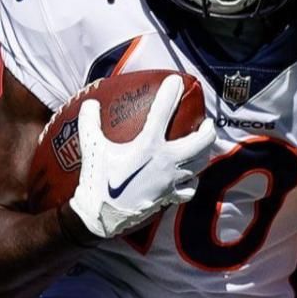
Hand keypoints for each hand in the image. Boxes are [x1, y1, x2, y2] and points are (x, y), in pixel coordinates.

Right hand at [65, 74, 215, 239]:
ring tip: (201, 146)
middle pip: (200, 143)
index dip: (170, 93)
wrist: (102, 216)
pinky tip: (188, 178)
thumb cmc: (98, 180)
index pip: (162, 113)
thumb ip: (90, 123)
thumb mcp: (91, 148)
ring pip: (199, 165)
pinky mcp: (170, 197)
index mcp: (148, 146)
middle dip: (207, 130)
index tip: (176, 81)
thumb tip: (89, 102)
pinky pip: (189, 188)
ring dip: (203, 153)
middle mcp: (166, 161)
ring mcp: (171, 181)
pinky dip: (191, 181)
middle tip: (206, 123)